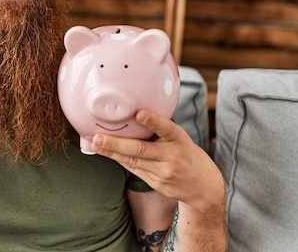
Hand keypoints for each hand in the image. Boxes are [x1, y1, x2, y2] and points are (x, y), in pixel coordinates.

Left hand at [91, 110, 223, 210]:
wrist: (202, 186)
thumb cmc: (185, 153)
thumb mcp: (180, 137)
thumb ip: (161, 128)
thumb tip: (133, 110)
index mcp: (179, 139)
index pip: (166, 128)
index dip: (152, 121)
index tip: (139, 114)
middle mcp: (171, 156)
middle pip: (141, 150)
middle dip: (117, 144)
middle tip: (99, 138)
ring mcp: (163, 172)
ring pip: (132, 161)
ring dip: (111, 152)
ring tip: (95, 143)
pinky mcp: (156, 182)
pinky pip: (133, 169)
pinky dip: (117, 160)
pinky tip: (104, 153)